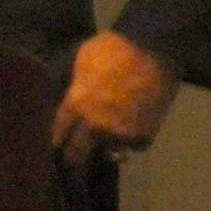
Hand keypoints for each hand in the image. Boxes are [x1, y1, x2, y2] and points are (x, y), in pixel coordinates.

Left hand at [51, 31, 179, 166]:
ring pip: (108, 152)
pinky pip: (134, 147)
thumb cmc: (112, 49)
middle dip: (73, 159)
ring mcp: (120, 132)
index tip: (57, 145)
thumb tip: (70, 95)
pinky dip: (132, 143)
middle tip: (72, 162)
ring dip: (106, 149)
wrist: (153, 48)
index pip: (59, 132)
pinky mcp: (145, 132)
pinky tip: (130, 137)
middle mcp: (94, 125)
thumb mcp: (80, 62)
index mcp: (75, 105)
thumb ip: (74, 85)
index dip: (57, 140)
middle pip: (77, 153)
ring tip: (107, 146)